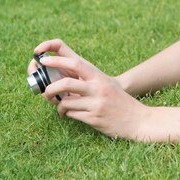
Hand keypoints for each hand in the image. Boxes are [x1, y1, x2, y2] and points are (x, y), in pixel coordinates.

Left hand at [34, 39, 148, 138]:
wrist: (137, 119)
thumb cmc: (118, 100)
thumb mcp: (106, 84)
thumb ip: (87, 79)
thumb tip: (60, 77)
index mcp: (99, 77)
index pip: (75, 63)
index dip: (56, 60)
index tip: (42, 60)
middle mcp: (98, 88)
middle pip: (66, 84)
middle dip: (50, 88)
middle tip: (45, 92)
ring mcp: (96, 104)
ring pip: (66, 102)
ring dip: (58, 106)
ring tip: (60, 107)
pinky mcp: (94, 119)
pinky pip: (72, 115)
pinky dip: (67, 114)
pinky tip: (69, 115)